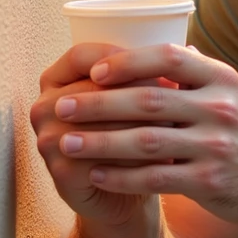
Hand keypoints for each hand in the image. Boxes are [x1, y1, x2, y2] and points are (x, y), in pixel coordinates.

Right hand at [31, 42, 169, 227]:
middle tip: (178, 99)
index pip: (81, 55)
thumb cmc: (136, 134)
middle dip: (137, 94)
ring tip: (177, 128)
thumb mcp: (140, 100)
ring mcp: (47, 139)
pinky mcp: (60, 171)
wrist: (126, 190)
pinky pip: (99, 158)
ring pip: (99, 124)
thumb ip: (154, 72)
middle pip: (92, 90)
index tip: (160, 67)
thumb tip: (194, 47)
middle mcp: (44, 106)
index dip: (119, 58)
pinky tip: (163, 159)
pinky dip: (133, 158)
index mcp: (56, 79)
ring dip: (140, 126)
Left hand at [46, 43, 237, 226]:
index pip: (169, 58)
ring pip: (145, 142)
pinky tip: (94, 174)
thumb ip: (199, 73)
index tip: (93, 70)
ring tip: (65, 142)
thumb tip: (163, 43)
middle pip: (148, 100)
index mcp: (222, 79)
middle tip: (62, 106)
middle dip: (98, 104)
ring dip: (100, 142)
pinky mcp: (210, 182)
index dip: (127, 62)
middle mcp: (220, 109)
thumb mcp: (236, 93)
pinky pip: (155, 179)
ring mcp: (216, 147)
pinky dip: (121, 177)